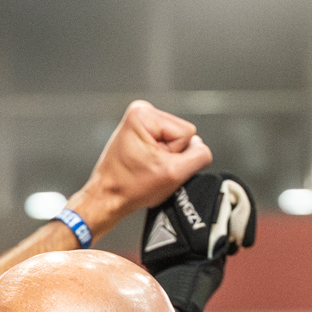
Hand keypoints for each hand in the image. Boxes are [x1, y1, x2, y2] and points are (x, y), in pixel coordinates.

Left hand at [71, 99, 212, 236]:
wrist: (108, 198)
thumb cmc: (129, 187)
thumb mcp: (173, 173)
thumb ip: (199, 157)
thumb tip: (202, 149)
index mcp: (144, 114)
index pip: (187, 133)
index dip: (177, 155)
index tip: (157, 166)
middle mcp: (141, 113)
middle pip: (181, 135)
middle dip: (171, 156)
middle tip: (152, 169)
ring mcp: (140, 123)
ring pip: (174, 142)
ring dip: (165, 159)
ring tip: (147, 168)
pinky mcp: (140, 134)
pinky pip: (165, 146)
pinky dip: (159, 159)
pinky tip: (145, 166)